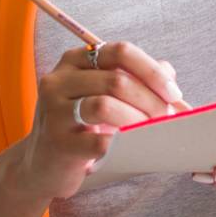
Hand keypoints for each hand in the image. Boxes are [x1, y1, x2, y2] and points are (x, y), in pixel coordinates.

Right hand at [17, 41, 186, 199]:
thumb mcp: (102, 95)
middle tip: (165, 118)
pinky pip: (99, 140)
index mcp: (74, 61)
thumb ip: (134, 79)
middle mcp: (59, 80)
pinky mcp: (57, 142)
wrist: (42, 164)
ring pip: (105, 105)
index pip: (120, 52)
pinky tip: (129, 147)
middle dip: (150, 100)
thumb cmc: (80, 126)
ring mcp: (54, 111)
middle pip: (116, 79)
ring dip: (137, 119)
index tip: (173, 92)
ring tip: (149, 131)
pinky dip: (122, 143)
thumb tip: (170, 76)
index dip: (152, 71)